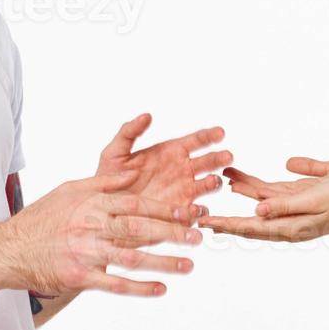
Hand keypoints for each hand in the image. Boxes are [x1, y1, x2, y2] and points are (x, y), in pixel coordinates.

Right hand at [0, 170, 204, 296]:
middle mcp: (91, 226)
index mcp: (92, 203)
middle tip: (199, 236)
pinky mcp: (80, 277)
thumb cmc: (41, 218)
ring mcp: (86, 253)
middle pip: (139, 228)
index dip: (165, 208)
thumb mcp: (69, 190)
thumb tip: (131, 171)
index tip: (189, 211)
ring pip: (131, 258)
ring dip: (163, 262)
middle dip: (172, 232)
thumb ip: (102, 182)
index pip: (136, 203)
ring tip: (189, 265)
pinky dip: (139, 287)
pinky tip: (160, 289)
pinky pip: (115, 284)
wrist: (9, 250)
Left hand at [97, 114, 231, 207]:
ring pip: (208, 185)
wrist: (102, 210)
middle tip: (227, 156)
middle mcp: (182, 171)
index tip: (220, 132)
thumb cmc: (108, 179)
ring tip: (213, 181)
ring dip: (214, 182)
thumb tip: (146, 115)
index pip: (196, 141)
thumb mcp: (114, 153)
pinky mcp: (179, 214)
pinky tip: (199, 210)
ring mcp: (183, 192)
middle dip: (219, 158)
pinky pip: (196, 213)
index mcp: (171, 152)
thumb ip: (129, 132)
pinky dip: (201, 212)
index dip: (209, 136)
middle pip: (208, 162)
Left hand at [196, 173, 328, 241]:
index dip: (225, 224)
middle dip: (229, 203)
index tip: (201, 222)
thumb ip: (286, 205)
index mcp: (290, 223)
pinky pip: (289, 181)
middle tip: (203, 199)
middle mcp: (294, 213)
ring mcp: (304, 199)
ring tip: (226, 174)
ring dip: (247, 184)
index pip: (250, 225)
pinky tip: (264, 170)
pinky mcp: (316, 185)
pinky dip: (272, 177)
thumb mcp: (315, 201)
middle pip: (254, 208)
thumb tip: (256, 211)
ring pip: (267, 192)